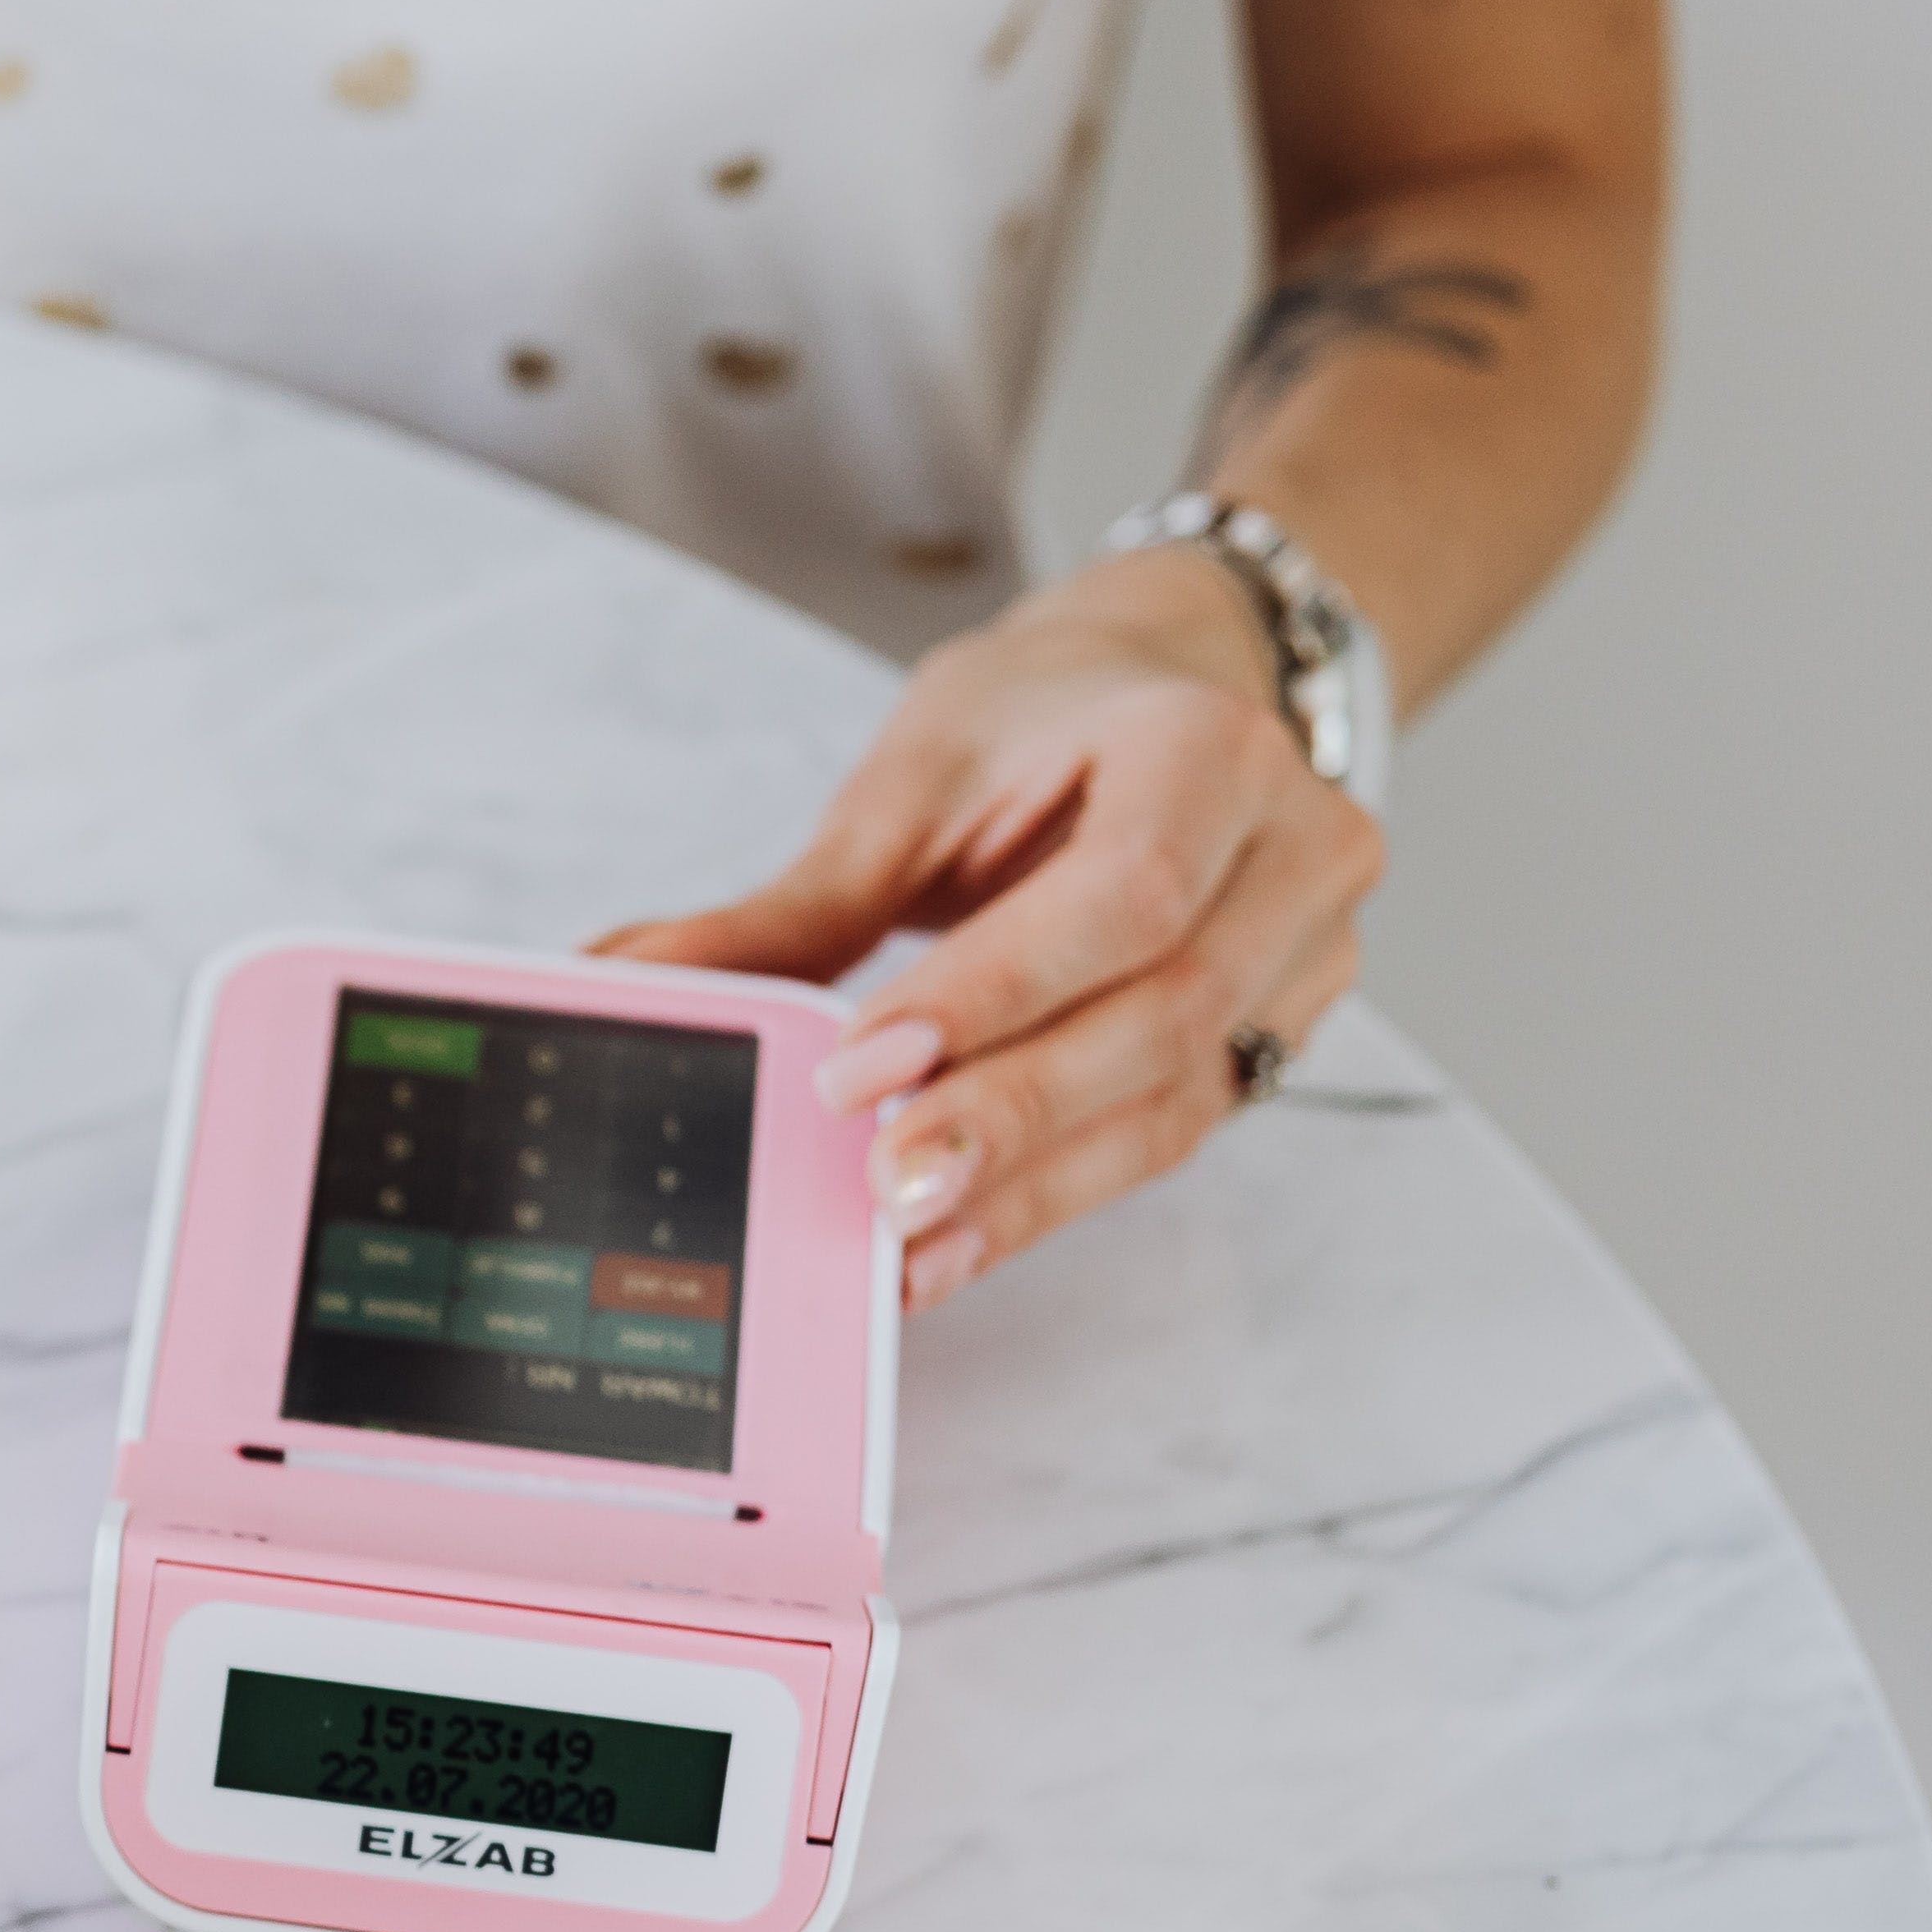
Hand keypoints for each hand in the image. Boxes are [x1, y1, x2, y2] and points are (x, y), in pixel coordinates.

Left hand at [600, 542, 1382, 1306]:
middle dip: (1008, 1113)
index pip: (1123, 893)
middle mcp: (1289, 849)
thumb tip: (629, 979)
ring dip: (1030, 1185)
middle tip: (882, 1184)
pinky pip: (1168, 1132)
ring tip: (907, 1241)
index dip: (994, 992)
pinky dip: (1052, 1194)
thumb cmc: (1040, 721)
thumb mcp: (910, 786)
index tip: (859, 1066)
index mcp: (1207, 747)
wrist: (1162, 690)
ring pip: (1173, 1098)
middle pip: (1160, 1014)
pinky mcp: (1272, 1030)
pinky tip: (958, 1239)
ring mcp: (1302, 949)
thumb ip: (790, 905)